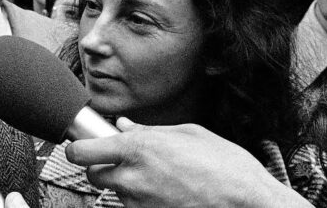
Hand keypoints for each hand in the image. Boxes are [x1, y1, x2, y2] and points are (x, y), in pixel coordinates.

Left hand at [65, 117, 312, 207]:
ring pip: (114, 192)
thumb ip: (148, 131)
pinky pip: (133, 206)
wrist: (248, 202)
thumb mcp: (187, 134)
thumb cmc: (225, 165)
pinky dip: (140, 198)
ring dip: (124, 183)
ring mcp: (140, 203)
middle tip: (120, 159)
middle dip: (101, 166)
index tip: (81, 145)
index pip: (82, 152)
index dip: (78, 148)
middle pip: (92, 175)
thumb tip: (122, 126)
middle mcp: (133, 178)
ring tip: (154, 174)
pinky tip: (163, 189)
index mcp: (138, 149)